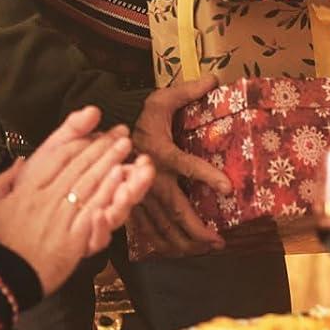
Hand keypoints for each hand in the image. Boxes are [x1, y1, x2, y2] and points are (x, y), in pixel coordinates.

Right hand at [0, 118, 149, 294]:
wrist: (1, 279)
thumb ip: (4, 180)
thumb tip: (20, 160)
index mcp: (26, 189)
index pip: (58, 157)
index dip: (80, 142)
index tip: (95, 133)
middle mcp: (44, 199)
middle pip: (78, 166)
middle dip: (102, 147)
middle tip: (120, 134)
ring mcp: (60, 218)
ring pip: (88, 183)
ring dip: (109, 163)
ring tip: (124, 148)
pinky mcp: (73, 238)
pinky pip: (92, 209)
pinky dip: (107, 192)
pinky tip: (119, 179)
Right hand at [128, 76, 231, 258]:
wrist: (100, 133)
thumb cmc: (136, 115)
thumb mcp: (161, 99)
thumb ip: (187, 92)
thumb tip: (214, 79)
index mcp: (162, 153)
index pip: (188, 165)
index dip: (208, 176)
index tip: (228, 188)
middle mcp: (151, 179)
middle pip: (176, 211)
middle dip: (198, 230)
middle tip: (218, 242)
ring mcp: (139, 196)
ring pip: (162, 227)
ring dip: (184, 242)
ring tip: (205, 250)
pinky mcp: (129, 204)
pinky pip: (146, 230)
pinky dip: (161, 243)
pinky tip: (175, 251)